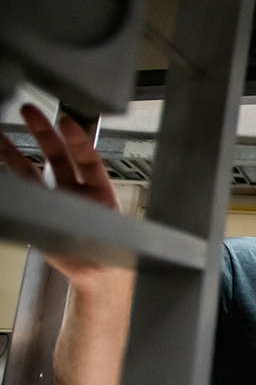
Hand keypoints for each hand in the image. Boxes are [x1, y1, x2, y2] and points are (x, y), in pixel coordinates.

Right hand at [0, 104, 120, 284]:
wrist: (97, 273)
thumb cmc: (111, 249)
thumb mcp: (115, 234)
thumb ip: (103, 223)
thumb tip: (93, 217)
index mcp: (100, 190)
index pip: (88, 159)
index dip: (77, 139)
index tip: (66, 121)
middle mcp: (77, 190)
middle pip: (58, 156)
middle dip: (43, 133)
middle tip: (30, 111)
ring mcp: (56, 199)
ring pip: (34, 171)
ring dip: (15, 152)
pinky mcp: (40, 211)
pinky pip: (25, 190)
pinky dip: (11, 177)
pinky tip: (1, 163)